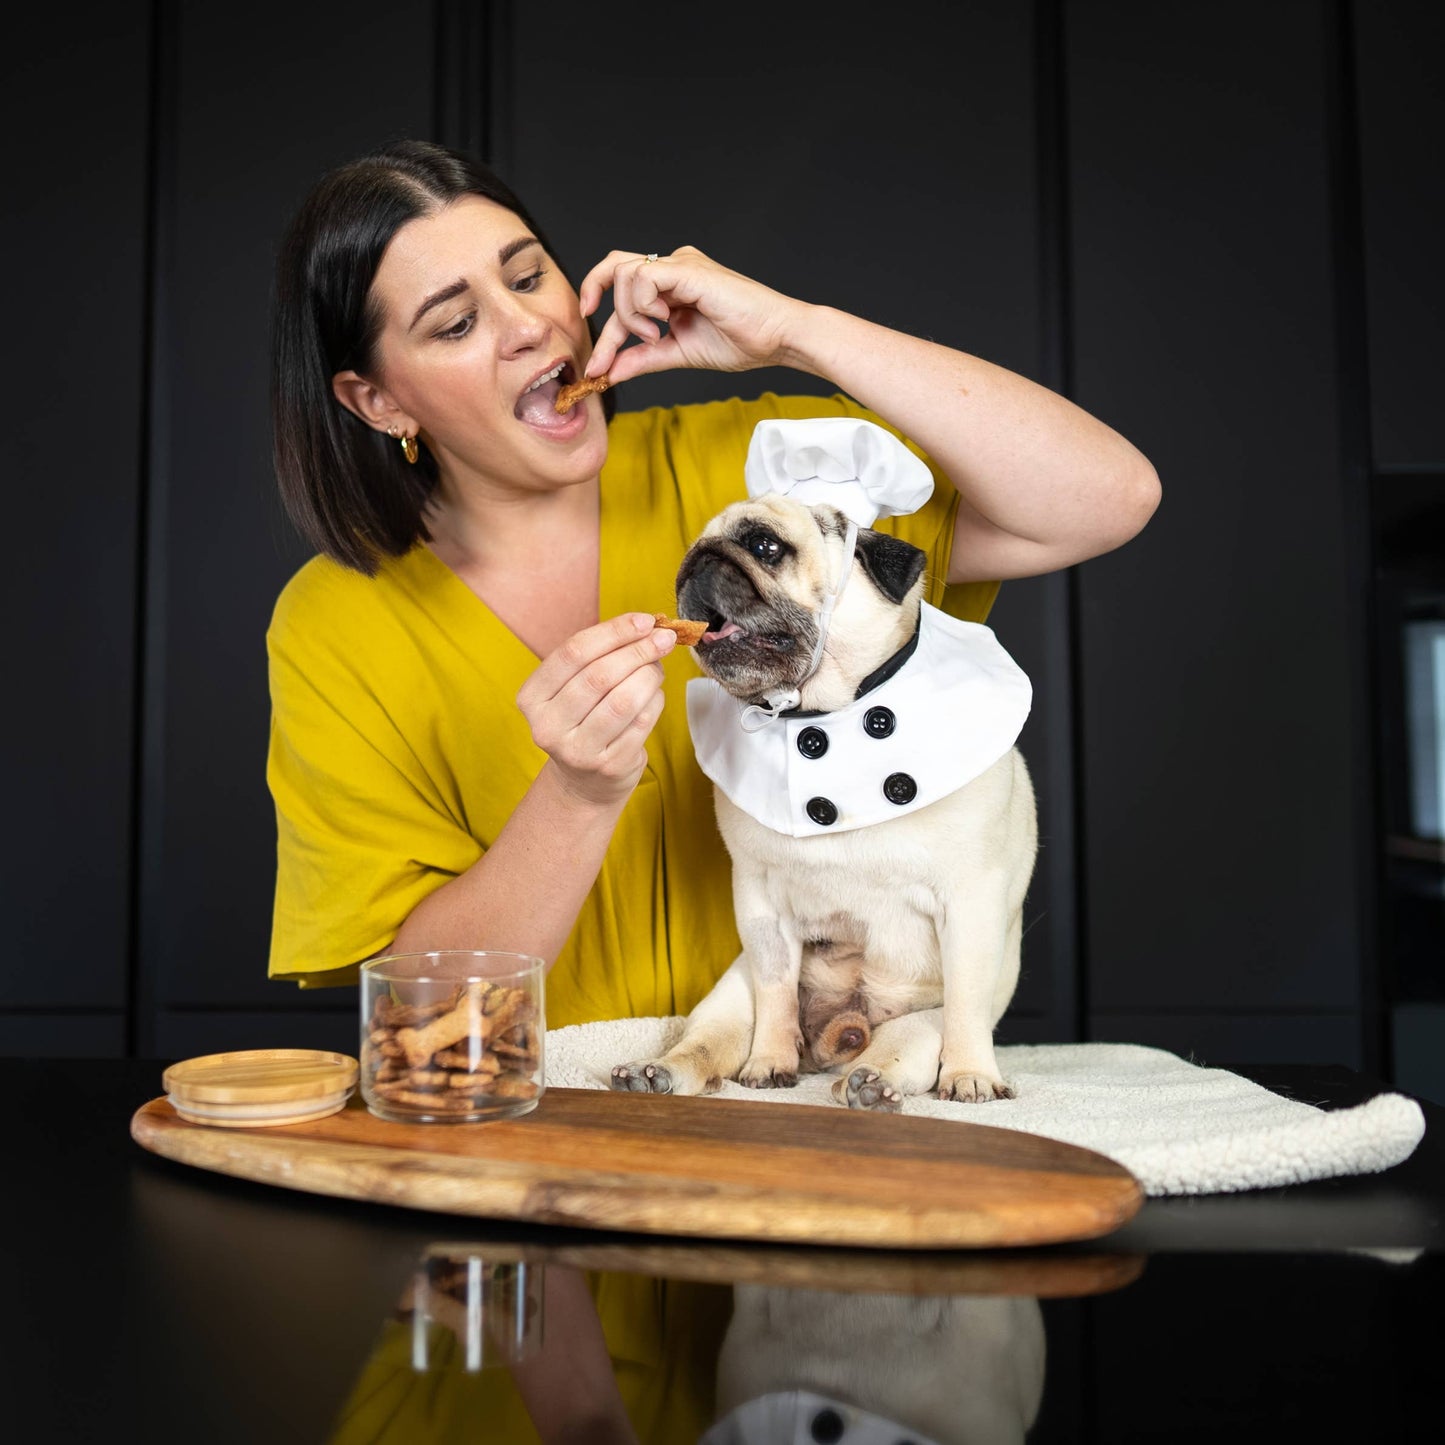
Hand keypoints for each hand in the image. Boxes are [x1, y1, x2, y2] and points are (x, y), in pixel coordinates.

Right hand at [516, 613, 675, 807]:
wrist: (584, 781)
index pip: (573, 653)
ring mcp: (577, 751)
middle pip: (599, 675)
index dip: (613, 632)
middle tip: (664, 638)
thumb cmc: (583, 719)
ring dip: (649, 675)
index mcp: (532, 698)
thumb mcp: (575, 687)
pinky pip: (641, 722)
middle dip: (638, 650)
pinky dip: (655, 701)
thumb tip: (649, 628)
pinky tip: (654, 694)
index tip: (644, 620)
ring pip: (623, 700)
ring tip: (658, 666)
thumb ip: (601, 655)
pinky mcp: (608, 766)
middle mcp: (548, 726)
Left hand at [577, 246, 809, 385]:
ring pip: (624, 274)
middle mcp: (673, 268)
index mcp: (671, 286)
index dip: (606, 333)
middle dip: (598, 307)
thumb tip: (610, 373)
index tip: (596, 368)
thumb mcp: (679, 353)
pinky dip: (642, 304)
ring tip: (656, 334)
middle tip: (602, 352)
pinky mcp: (689, 269)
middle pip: (614, 269)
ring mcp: (680, 265)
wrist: (777, 339)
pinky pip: (644, 276)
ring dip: (630, 314)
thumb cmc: (741, 342)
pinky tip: (663, 322)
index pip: (623, 298)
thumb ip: (643, 359)